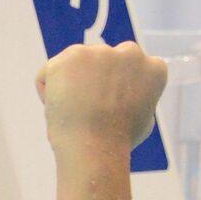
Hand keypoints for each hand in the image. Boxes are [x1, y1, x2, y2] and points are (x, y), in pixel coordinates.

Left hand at [34, 42, 167, 153]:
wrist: (94, 147)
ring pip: (74, 67)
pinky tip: (59, 109)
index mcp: (153, 67)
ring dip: (70, 86)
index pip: (128, 69)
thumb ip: (136, 99)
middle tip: (86, 110)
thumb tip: (128, 97)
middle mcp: (129, 52)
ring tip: (74, 113)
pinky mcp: (70, 56)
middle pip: (100, 63)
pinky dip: (47, 92)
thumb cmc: (117, 143)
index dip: (114, 91)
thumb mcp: (143, 119)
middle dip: (92, 81)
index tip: (108, 109)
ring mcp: (100, 52)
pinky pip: (49, 74)